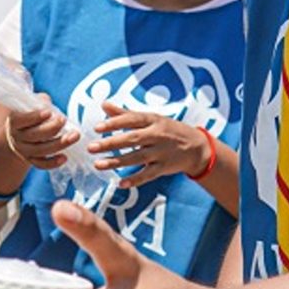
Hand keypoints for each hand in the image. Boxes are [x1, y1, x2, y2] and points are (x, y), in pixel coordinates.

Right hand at [3, 95, 76, 169]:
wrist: (20, 132)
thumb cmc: (31, 114)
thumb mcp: (32, 104)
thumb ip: (40, 102)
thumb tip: (49, 105)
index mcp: (14, 122)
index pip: (22, 120)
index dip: (35, 117)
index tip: (49, 112)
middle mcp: (16, 138)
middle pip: (34, 136)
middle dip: (51, 128)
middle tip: (64, 120)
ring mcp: (23, 151)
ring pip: (40, 151)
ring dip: (59, 144)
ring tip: (74, 136)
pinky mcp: (31, 160)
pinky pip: (41, 164)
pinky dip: (53, 163)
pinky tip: (65, 157)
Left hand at [85, 103, 208, 186]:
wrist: (197, 147)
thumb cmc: (168, 130)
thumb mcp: (151, 118)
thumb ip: (125, 113)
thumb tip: (103, 104)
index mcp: (153, 120)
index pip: (132, 119)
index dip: (114, 123)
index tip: (97, 127)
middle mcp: (158, 135)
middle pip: (132, 139)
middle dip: (111, 143)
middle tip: (91, 147)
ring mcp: (162, 152)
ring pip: (137, 158)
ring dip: (117, 162)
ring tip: (98, 165)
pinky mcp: (164, 168)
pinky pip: (148, 175)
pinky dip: (135, 180)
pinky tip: (120, 183)